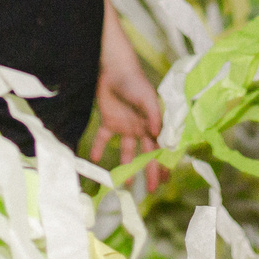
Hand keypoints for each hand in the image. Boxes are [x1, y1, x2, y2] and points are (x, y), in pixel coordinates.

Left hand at [91, 9, 166, 193]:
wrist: (114, 67)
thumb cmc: (134, 81)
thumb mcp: (147, 98)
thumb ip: (153, 116)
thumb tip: (158, 136)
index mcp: (152, 124)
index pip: (160, 149)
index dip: (162, 164)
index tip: (164, 181)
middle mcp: (140, 128)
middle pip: (146, 154)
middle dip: (148, 172)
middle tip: (150, 190)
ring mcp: (124, 125)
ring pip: (126, 151)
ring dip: (125, 166)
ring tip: (124, 183)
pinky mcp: (108, 120)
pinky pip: (103, 138)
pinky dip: (98, 147)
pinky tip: (93, 159)